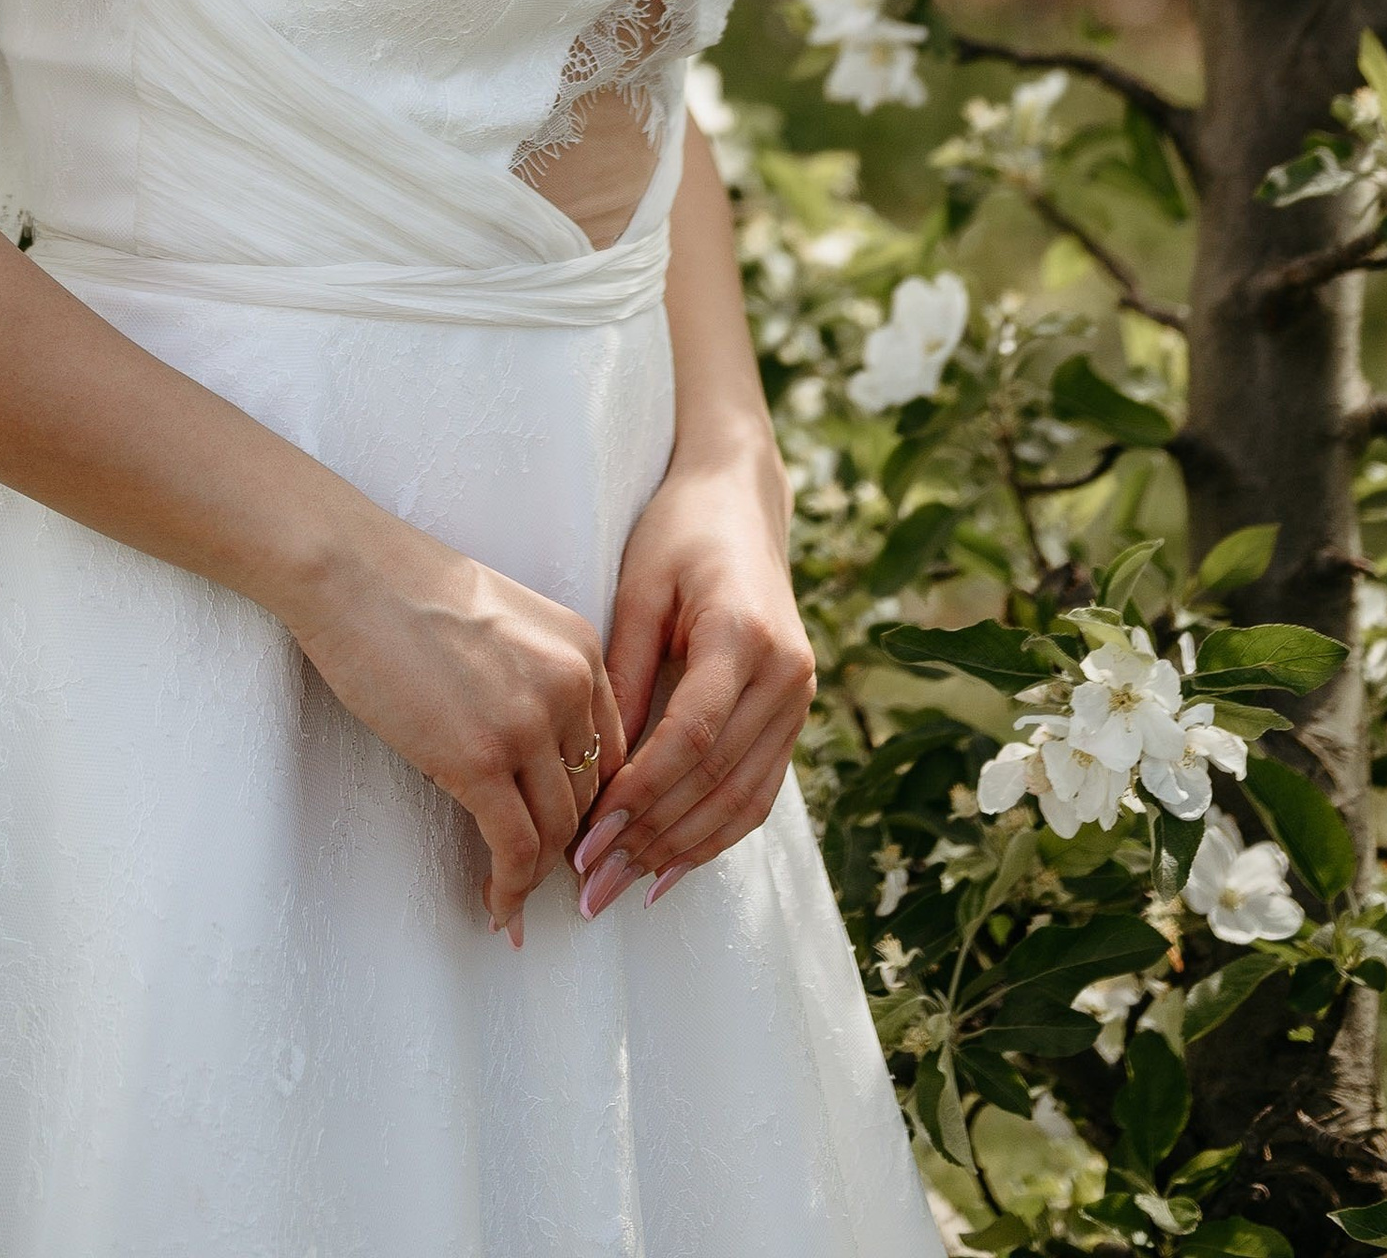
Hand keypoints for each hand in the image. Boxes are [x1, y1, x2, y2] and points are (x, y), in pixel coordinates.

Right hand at [283, 518, 624, 941]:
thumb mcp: (503, 621)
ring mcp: (527, 724)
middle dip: (566, 844)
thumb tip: (531, 755)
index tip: (572, 835)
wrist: (351, 572)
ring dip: (536, 875)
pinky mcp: (479, 759)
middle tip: (539, 877)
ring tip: (511, 897)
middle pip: (588, 795)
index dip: (592, 803)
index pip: (611, 750)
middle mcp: (570, 685)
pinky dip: (510, 890)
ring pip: (557, 830)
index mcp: (580, 648)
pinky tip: (497, 906)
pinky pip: (515, 849)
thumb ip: (535, 677)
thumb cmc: (408, 590)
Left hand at [571, 449, 814, 915]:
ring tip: (621, 888)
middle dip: (651, 840)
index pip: (691, 738)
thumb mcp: (638, 586)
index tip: (588, 836)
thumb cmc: (678, 531)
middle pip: (717, 780)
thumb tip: (596, 766)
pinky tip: (669, 869)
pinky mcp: (794, 714)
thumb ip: (623, 673)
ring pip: (743, 800)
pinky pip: (758, 791)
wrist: (741, 498)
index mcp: (744, 636)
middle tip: (592, 885)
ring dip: (681, 852)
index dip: (640, 794)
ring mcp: (799, 698)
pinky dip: (714, 835)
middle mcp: (785, 675)